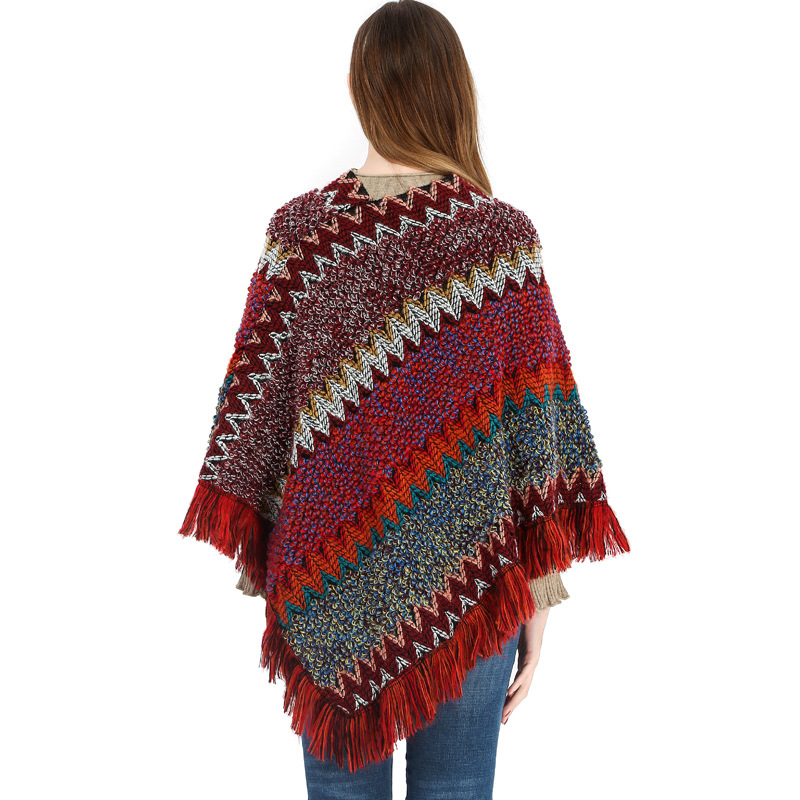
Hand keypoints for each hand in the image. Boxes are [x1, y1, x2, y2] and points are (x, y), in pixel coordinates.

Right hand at [502, 607, 548, 723]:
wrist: (535, 603)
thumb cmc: (521, 616)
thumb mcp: (506, 634)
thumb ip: (498, 641)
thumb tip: (480, 642)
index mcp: (523, 661)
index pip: (516, 685)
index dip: (509, 700)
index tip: (501, 712)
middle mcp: (529, 664)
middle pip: (521, 691)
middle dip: (511, 707)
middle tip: (502, 722)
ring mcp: (533, 659)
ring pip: (524, 686)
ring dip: (514, 702)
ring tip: (505, 714)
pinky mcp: (534, 653)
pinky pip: (524, 671)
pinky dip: (517, 684)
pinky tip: (509, 693)